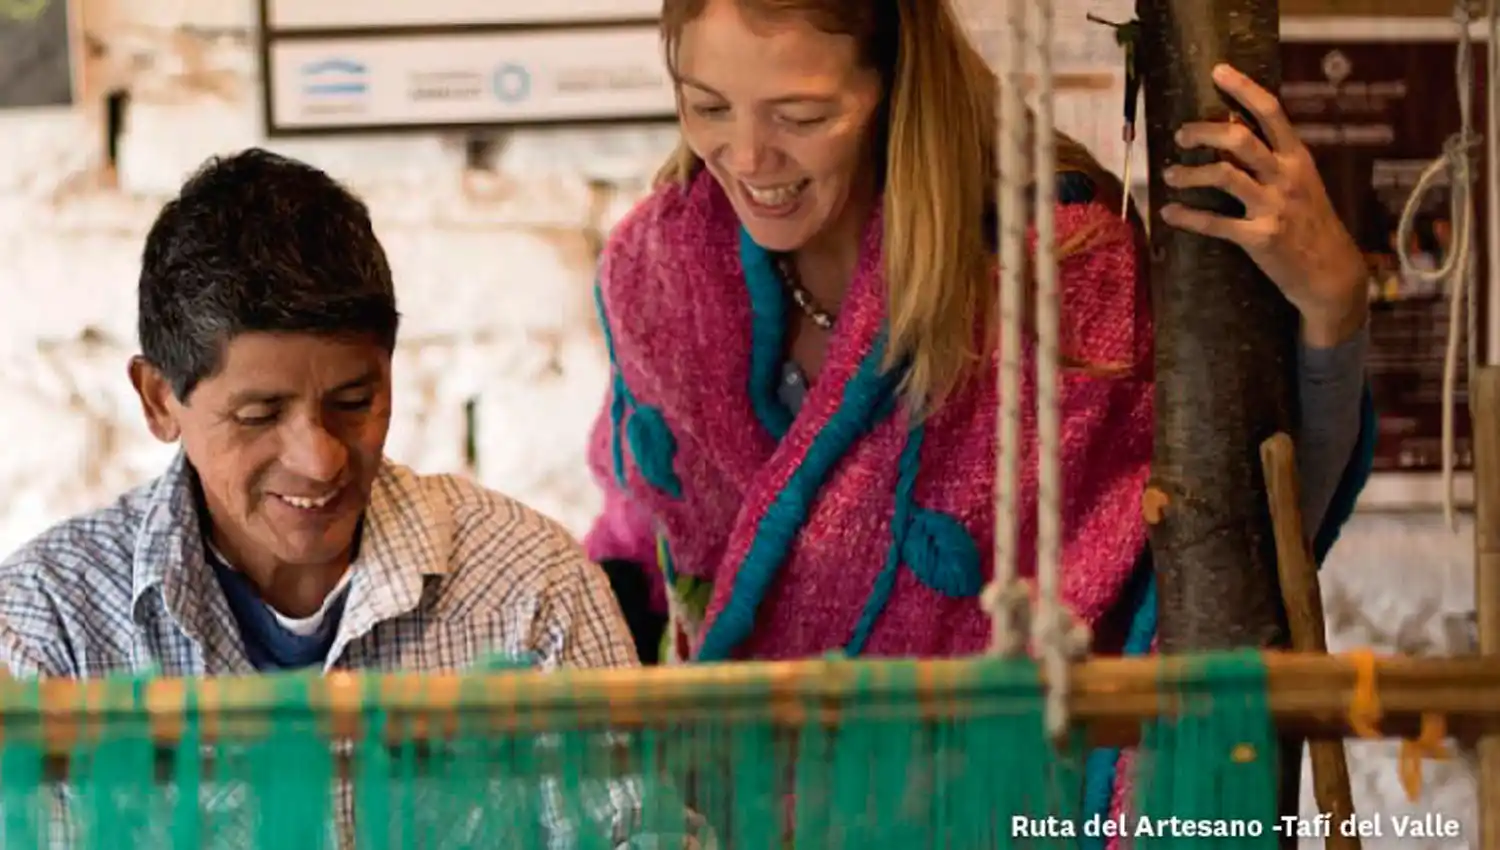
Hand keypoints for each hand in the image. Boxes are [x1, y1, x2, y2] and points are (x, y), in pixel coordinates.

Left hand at [1160, 63, 1368, 347]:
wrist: (1331, 272)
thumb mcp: (1299, 181)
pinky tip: (1169, 212)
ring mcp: (1274, 207)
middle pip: (1240, 140)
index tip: (1218, 72)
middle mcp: (1287, 177)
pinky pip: (1215, 223)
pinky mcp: (1260, 238)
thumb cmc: (1308, 221)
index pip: (1271, 112)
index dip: (1244, 88)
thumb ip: (1269, 155)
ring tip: (1170, 175)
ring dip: (1189, 173)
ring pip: (1223, 176)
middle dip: (1204, 132)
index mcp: (1297, 158)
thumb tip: (1230, 124)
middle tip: (1181, 135)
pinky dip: (1188, 216)